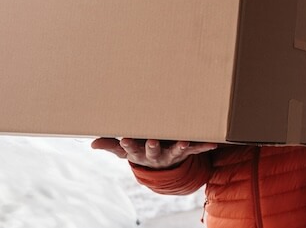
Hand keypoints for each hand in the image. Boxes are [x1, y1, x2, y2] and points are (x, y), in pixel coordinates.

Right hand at [91, 137, 217, 168]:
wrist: (162, 167)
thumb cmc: (140, 150)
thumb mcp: (124, 151)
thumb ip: (110, 145)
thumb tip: (92, 143)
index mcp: (140, 153)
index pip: (131, 149)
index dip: (129, 145)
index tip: (125, 139)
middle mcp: (156, 155)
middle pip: (153, 151)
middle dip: (153, 146)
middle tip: (152, 140)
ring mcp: (171, 154)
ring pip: (175, 151)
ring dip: (180, 147)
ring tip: (183, 142)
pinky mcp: (185, 152)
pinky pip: (195, 150)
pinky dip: (203, 147)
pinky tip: (213, 143)